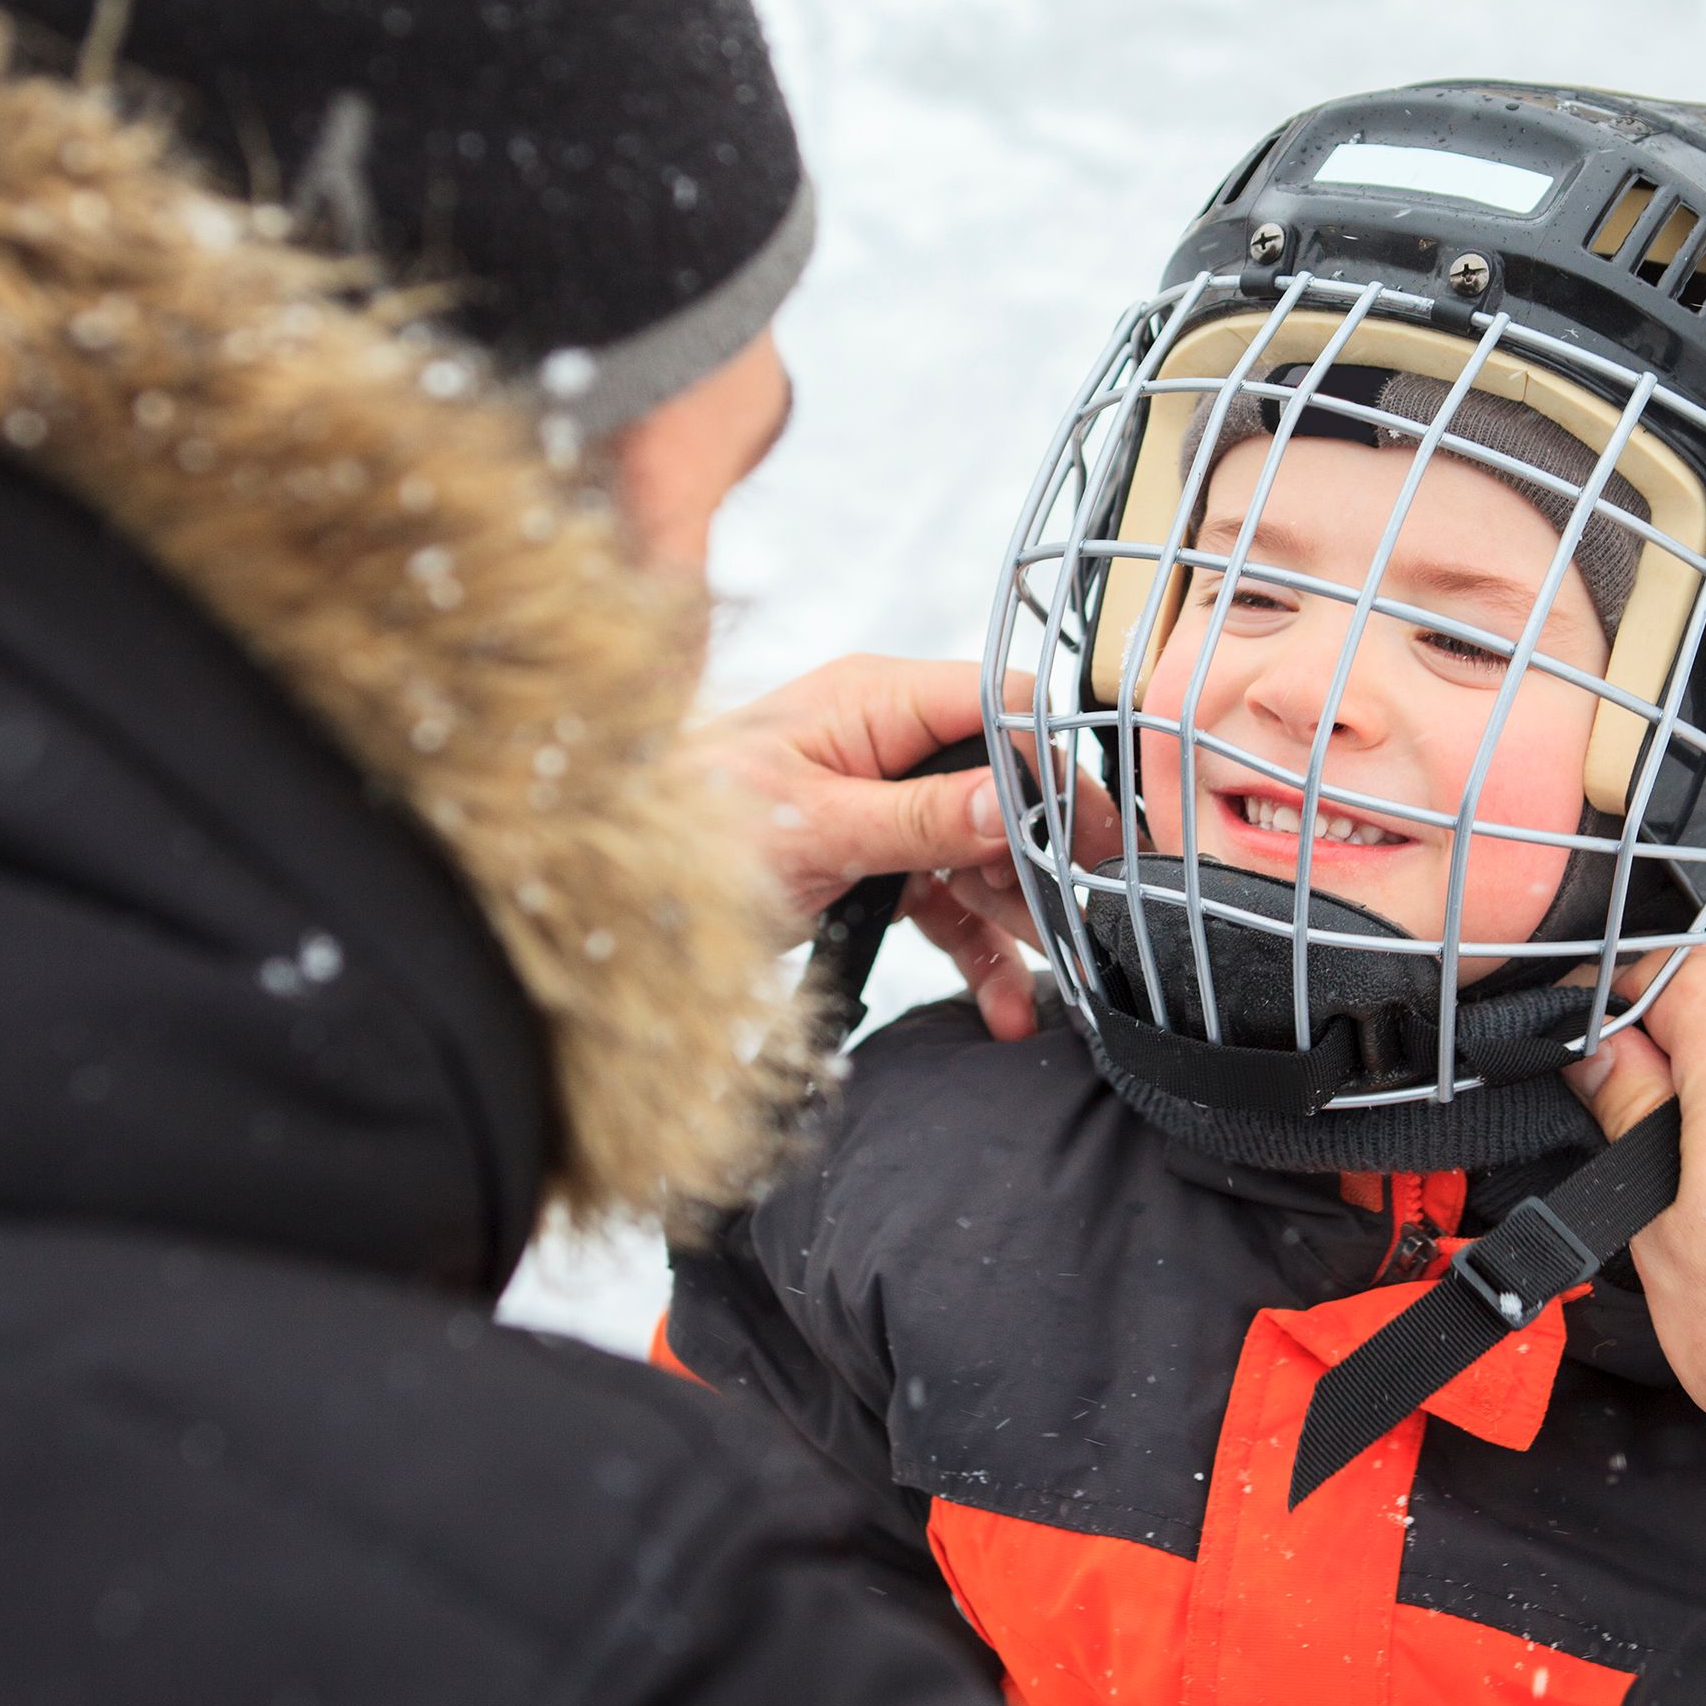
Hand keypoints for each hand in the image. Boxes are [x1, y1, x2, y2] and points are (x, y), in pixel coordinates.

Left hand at [689, 656, 1114, 1040]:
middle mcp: (887, 743)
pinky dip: (976, 950)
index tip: (1095, 835)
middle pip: (1004, 786)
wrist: (610, 892)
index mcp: (875, 701)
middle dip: (1046, 854)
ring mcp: (882, 805)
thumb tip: (1012, 802)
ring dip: (1019, 915)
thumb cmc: (688, 831)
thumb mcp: (814, 826)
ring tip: (1061, 971)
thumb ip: (920, 816)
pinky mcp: (872, 863)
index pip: (1000, 706)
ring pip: (981, 853)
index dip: (1055, 766)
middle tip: (1092, 915)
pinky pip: (943, 901)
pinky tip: (1006, 1004)